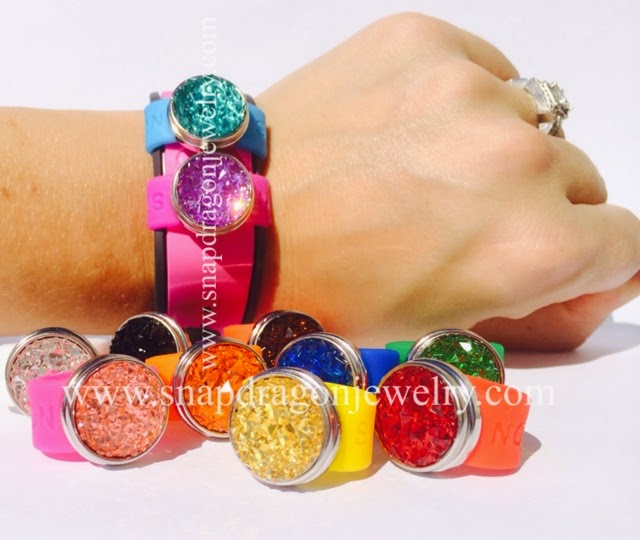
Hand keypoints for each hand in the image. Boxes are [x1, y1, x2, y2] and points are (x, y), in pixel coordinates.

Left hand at [255, 13, 639, 347]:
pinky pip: (485, 71)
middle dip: (535, 208)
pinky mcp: (423, 42)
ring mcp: (470, 92)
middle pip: (580, 180)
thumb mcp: (442, 321)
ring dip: (495, 152)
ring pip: (534, 124)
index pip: (626, 245)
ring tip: (420, 172)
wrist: (238, 214)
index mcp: (530, 249)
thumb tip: (593, 271)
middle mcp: (517, 163)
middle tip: (459, 220)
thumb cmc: (329, 285)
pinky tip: (406, 130)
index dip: (590, 259)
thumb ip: (536, 295)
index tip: (555, 258)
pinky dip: (461, 103)